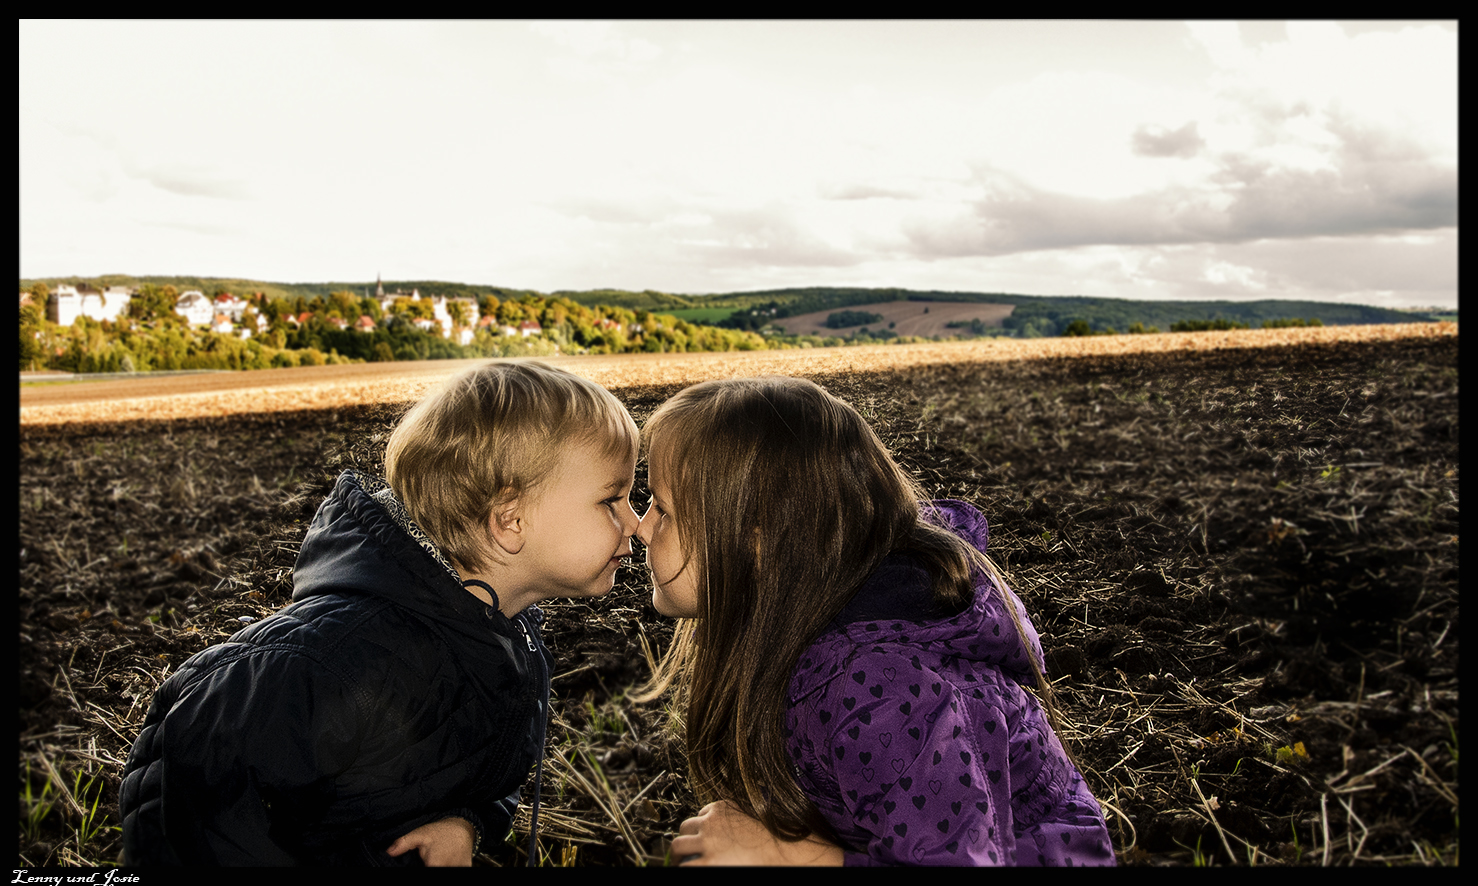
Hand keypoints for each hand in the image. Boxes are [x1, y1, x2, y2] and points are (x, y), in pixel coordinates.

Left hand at [385, 816, 476, 865]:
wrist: (464, 827)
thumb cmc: (442, 831)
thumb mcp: (420, 834)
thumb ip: (404, 843)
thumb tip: (389, 852)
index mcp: (434, 865)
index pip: (424, 873)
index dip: (421, 867)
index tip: (422, 863)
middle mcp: (447, 869)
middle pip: (434, 872)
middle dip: (430, 866)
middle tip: (431, 858)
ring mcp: (458, 869)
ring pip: (443, 871)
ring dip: (440, 866)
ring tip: (440, 858)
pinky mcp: (465, 869)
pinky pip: (454, 870)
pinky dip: (450, 866)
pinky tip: (448, 860)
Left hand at [670, 800, 842, 865]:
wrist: (788, 854)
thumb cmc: (779, 837)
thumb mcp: (761, 814)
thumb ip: (746, 813)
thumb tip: (748, 815)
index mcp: (724, 807)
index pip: (703, 813)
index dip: (703, 826)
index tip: (705, 835)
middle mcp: (711, 823)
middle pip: (686, 827)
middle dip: (687, 838)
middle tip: (687, 851)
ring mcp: (707, 844)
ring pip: (679, 846)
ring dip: (680, 854)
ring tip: (682, 863)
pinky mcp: (706, 864)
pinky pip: (685, 867)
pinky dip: (684, 868)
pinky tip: (690, 871)